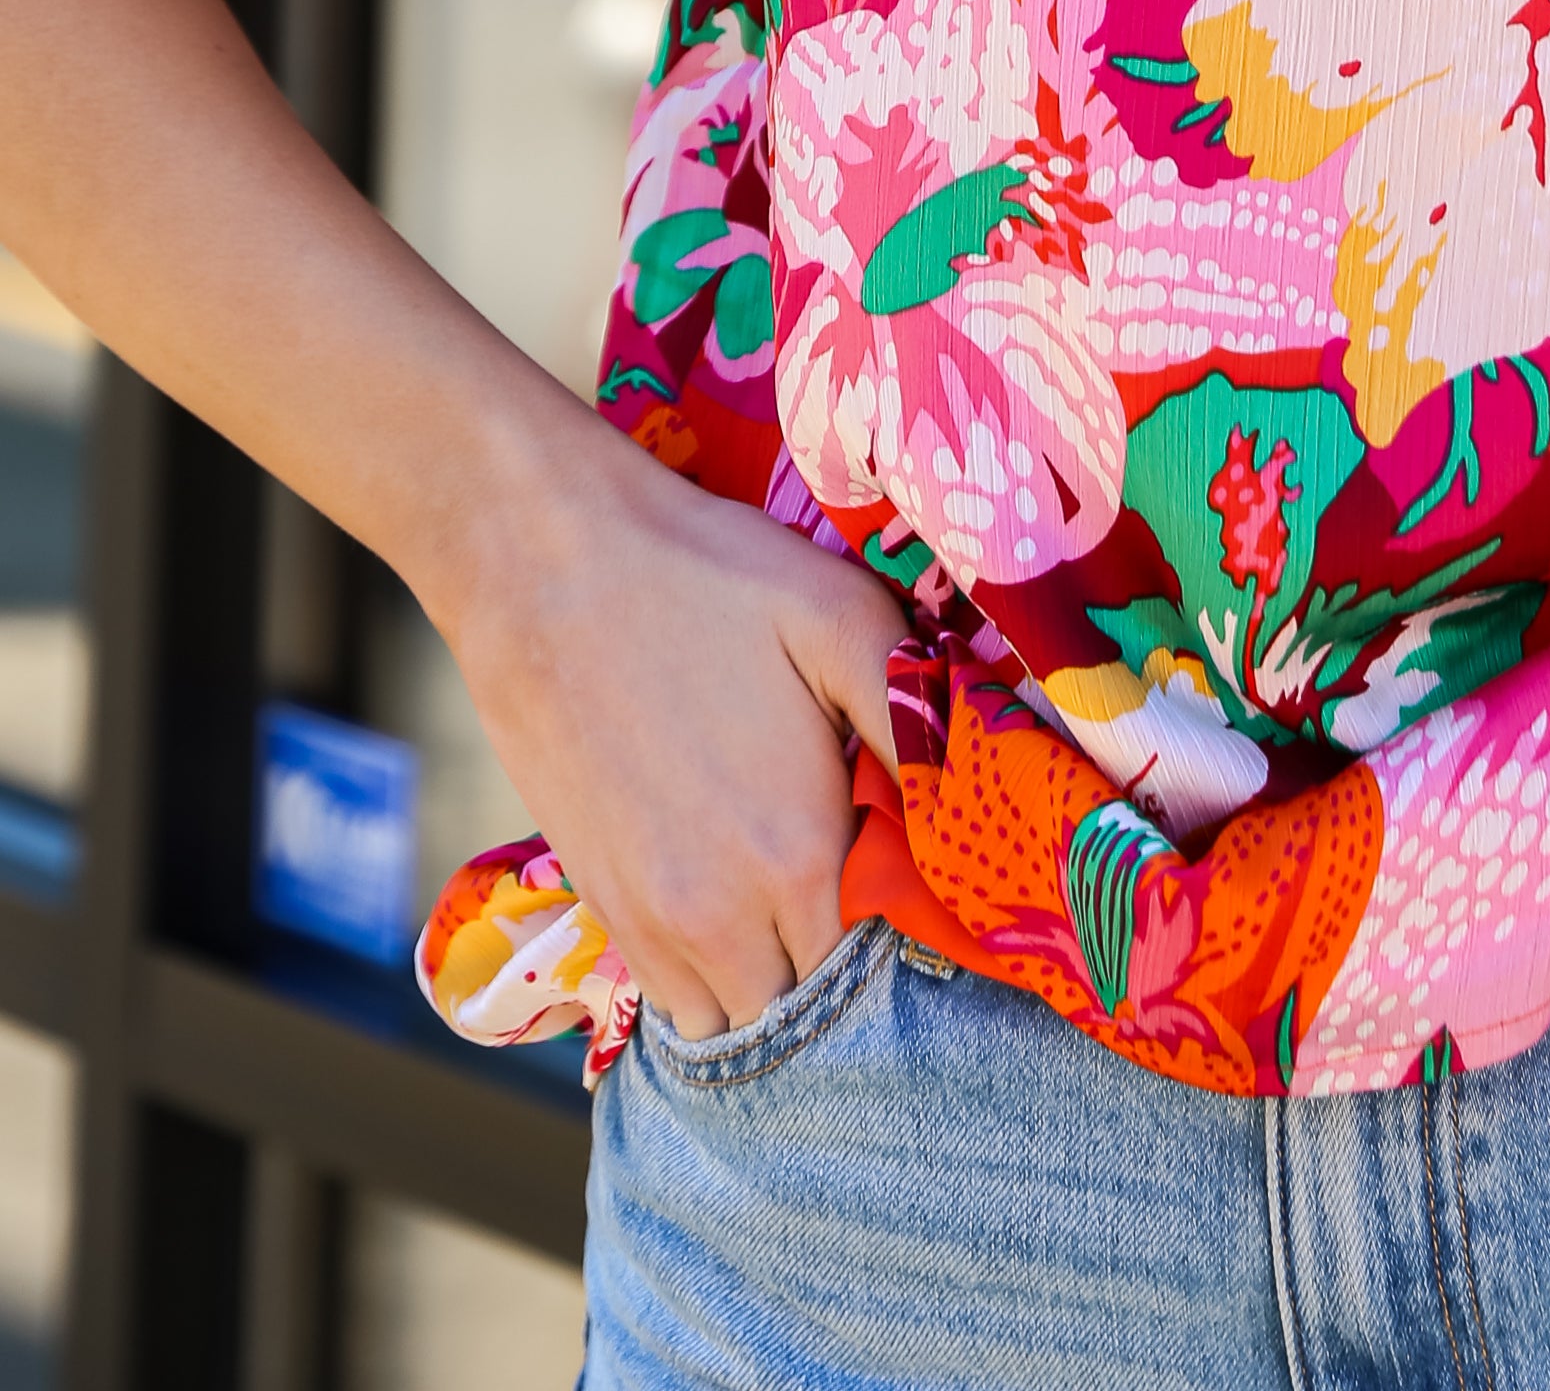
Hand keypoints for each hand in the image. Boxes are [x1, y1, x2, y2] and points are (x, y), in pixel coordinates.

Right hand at [427, 407, 903, 1038]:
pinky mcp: (598, 905)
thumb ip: (911, 710)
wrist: (543, 566)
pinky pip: (669, 999)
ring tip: (789, 904)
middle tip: (852, 888)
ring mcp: (651, 922)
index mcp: (799, 854)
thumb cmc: (705, 579)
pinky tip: (726, 905)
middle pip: (808, 1003)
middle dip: (839, 967)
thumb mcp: (838, 611)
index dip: (899, 924)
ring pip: (735, 1019)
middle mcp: (724, 916)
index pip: (876, 962)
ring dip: (770, 983)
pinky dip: (706, 978)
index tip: (904, 875)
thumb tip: (973, 787)